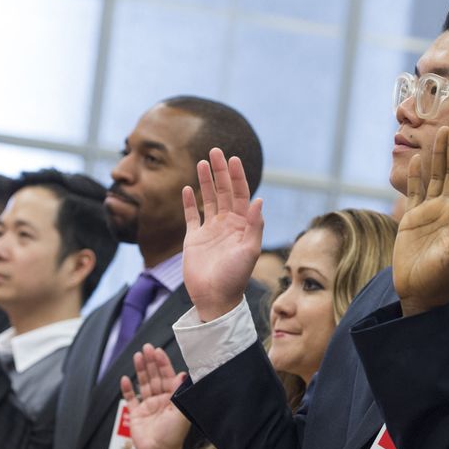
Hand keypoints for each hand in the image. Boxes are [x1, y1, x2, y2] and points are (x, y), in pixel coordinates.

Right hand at [120, 345, 190, 448]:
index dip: (163, 363)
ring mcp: (148, 407)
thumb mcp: (181, 412)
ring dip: (140, 370)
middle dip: (151, 362)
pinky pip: (130, 399)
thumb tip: (184, 374)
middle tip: (147, 347)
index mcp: (173, 399)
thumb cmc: (172, 436)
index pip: (168, 376)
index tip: (158, 351)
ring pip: (143, 384)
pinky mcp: (136, 415)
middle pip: (155, 377)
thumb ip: (181, 393)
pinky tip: (125, 379)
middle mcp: (161, 401)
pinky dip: (127, 389)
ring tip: (137, 356)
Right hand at [181, 148, 263, 321]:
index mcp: (242, 225)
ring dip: (205, 181)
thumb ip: (254, 225)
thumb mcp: (250, 251)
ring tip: (202, 162)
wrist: (214, 298)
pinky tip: (188, 187)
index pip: (241, 194)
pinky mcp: (194, 239)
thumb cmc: (235, 277)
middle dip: (220, 171)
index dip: (237, 176)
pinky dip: (189, 202)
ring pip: (208, 200)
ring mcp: (210, 230)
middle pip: (224, 192)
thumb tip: (260, 200)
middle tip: (215, 151)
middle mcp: (227, 224)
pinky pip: (191, 216)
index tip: (233, 159)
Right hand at [393, 118, 448, 315]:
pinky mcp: (411, 220)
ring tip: (440, 131)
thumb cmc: (440, 280)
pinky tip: (418, 159)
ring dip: (439, 154)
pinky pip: (415, 191)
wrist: (420, 294)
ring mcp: (430, 213)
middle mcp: (447, 209)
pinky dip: (417, 175)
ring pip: (436, 176)